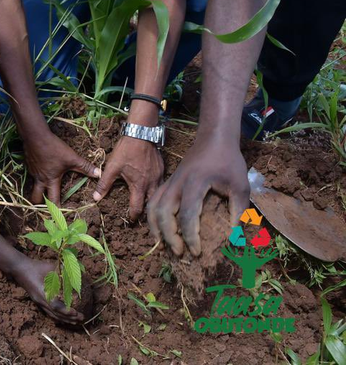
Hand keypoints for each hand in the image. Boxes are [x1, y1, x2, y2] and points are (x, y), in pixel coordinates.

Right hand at [24, 132, 99, 204]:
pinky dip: (37, 177)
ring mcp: (33, 172)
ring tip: (44, 190)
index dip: (56, 209)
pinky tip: (42, 170)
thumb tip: (98, 174)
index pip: (52, 200)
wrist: (35, 136)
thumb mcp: (71, 158)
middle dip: (40, 204)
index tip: (59, 216)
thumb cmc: (54, 148)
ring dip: (38, 190)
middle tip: (46, 206)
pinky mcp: (29, 165)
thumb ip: (85, 167)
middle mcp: (40, 179)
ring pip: (33, 187)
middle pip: (35, 198)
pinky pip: (32, 175)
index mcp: (51, 180)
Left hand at [92, 136, 163, 220]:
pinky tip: (150, 185)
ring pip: (158, 193)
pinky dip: (156, 187)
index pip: (138, 207)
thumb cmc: (126, 150)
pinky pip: (161, 182)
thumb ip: (104, 184)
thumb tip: (96, 198)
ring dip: (152, 199)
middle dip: (146, 210)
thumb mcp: (112, 167)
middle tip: (140, 214)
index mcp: (139, 186)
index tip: (130, 220)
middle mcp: (152, 183)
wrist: (141, 133)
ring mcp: (159, 175)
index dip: (133, 216)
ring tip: (145, 202)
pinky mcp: (162, 168)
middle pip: (151, 203)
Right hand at [147, 136, 249, 256]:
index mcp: (195, 184)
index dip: (191, 236)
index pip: (188, 215)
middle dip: (169, 236)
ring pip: (152, 207)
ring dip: (156, 228)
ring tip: (164, 245)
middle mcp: (177, 184)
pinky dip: (153, 218)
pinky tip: (159, 231)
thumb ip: (238, 211)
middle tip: (180, 253)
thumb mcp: (240, 185)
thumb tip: (235, 238)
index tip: (198, 251)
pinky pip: (153, 201)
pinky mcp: (167, 182)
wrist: (214, 138)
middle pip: (163, 213)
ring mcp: (169, 182)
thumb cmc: (228, 161)